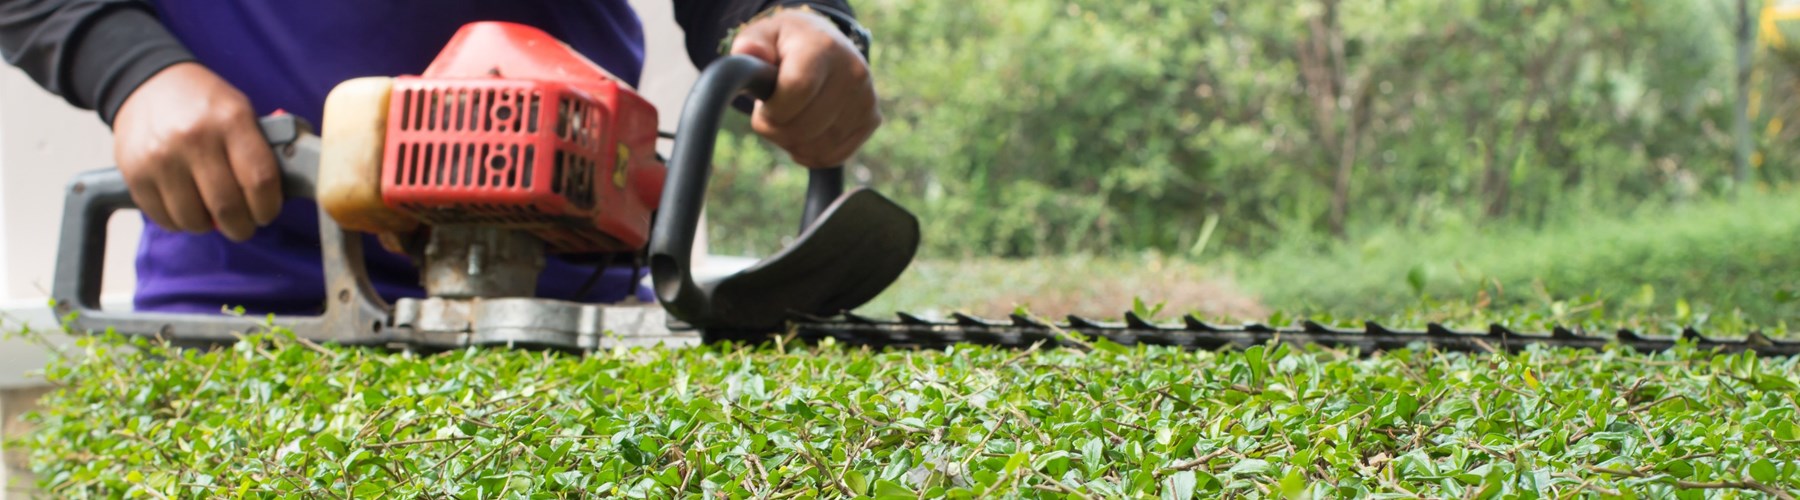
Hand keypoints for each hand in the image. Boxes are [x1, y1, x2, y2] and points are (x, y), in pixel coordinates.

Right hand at [112, 62, 279, 241]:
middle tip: (244, 225)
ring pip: (194, 219)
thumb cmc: (204, 105)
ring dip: (209, 226)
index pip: (260, 180)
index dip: (268, 207)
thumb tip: (276, 196)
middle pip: (228, 207)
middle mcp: (194, 139)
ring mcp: (160, 158)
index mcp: (231, 121)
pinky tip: (188, 207)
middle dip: (242, 226)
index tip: (267, 212)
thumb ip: (260, 151)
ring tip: (213, 214)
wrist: (148, 84)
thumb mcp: (240, 112)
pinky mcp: (134, 173)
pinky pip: (164, 218)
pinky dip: (181, 222)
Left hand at [728, 7, 880, 167]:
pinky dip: (811, 154)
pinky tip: (804, 135)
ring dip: (792, 144)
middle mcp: (852, 72)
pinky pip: (833, 157)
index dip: (771, 110)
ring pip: (818, 148)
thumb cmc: (787, 44)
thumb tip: (752, 53)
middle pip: (805, 127)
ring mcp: (866, 98)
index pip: (796, 91)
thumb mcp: (764, 34)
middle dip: (777, 130)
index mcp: (823, 48)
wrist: (824, 44)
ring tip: (789, 121)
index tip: (763, 105)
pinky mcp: (871, 120)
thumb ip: (750, 43)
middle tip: (772, 114)